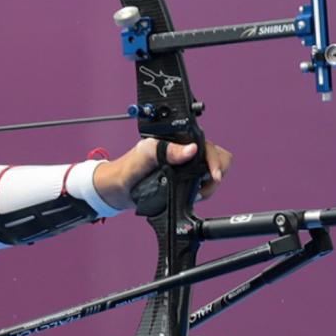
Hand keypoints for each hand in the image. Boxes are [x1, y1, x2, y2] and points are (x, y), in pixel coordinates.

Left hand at [93, 138, 232, 211]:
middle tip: (203, 186)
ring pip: (212, 174)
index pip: (209, 146)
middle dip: (215, 174)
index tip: (213, 176)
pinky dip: (202, 192)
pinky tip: (191, 196)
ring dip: (208, 185)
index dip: (215, 161)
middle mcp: (186, 152)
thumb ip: (167, 150)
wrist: (118, 189)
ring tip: (195, 193)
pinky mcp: (186, 182)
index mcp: (179, 140)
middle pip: (217, 159)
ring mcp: (187, 167)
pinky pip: (204, 186)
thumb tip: (191, 149)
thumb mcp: (146, 154)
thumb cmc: (128, 167)